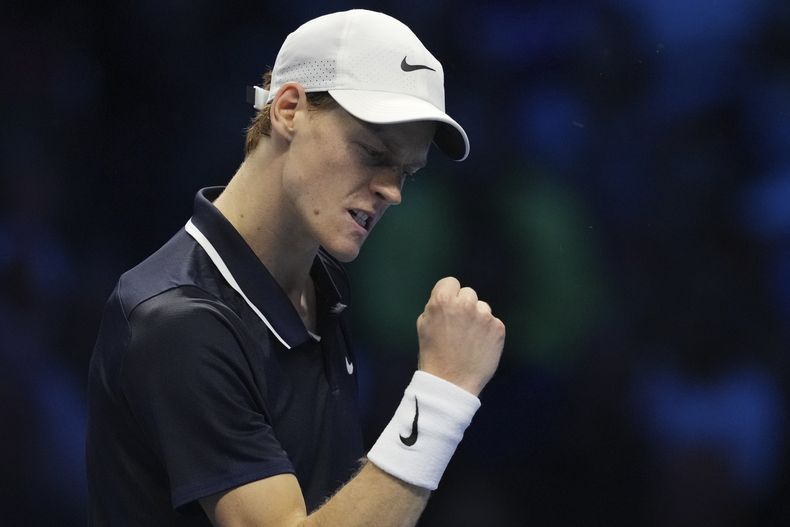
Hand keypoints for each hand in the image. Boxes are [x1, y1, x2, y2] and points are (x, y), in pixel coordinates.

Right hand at [416, 277, 505, 395]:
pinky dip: (487, 332)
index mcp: (442, 300)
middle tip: (458, 327)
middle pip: (468, 293)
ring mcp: (484, 316)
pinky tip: (478, 346)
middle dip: (463, 306)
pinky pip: (493, 323)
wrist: (451, 383)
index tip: (448, 309)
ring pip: (482, 308)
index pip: (450, 282)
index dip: (448, 295)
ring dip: (477, 319)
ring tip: (468, 340)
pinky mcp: (498, 328)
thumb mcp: (424, 324)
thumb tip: (451, 297)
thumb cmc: (433, 354)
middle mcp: (465, 304)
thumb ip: (436, 305)